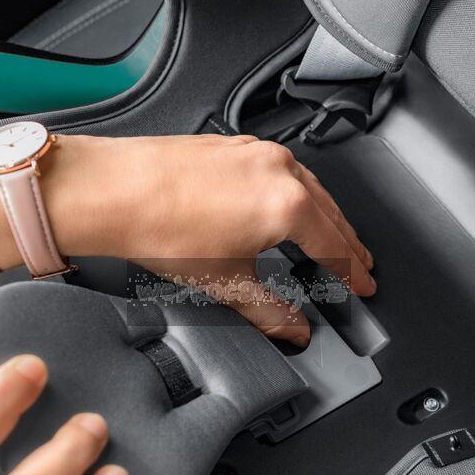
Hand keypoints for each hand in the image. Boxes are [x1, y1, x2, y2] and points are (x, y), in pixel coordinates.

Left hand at [46, 134, 375, 345]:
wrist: (111, 189)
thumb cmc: (160, 226)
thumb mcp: (225, 281)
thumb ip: (269, 311)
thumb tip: (293, 328)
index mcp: (286, 203)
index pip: (335, 244)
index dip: (353, 270)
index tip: (364, 282)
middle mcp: (278, 169)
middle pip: (330, 212)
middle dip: (348, 240)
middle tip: (360, 261)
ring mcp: (255, 152)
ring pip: (308, 187)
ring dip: (325, 213)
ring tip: (331, 233)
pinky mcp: (233, 146)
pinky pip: (281, 170)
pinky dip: (295, 192)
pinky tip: (286, 202)